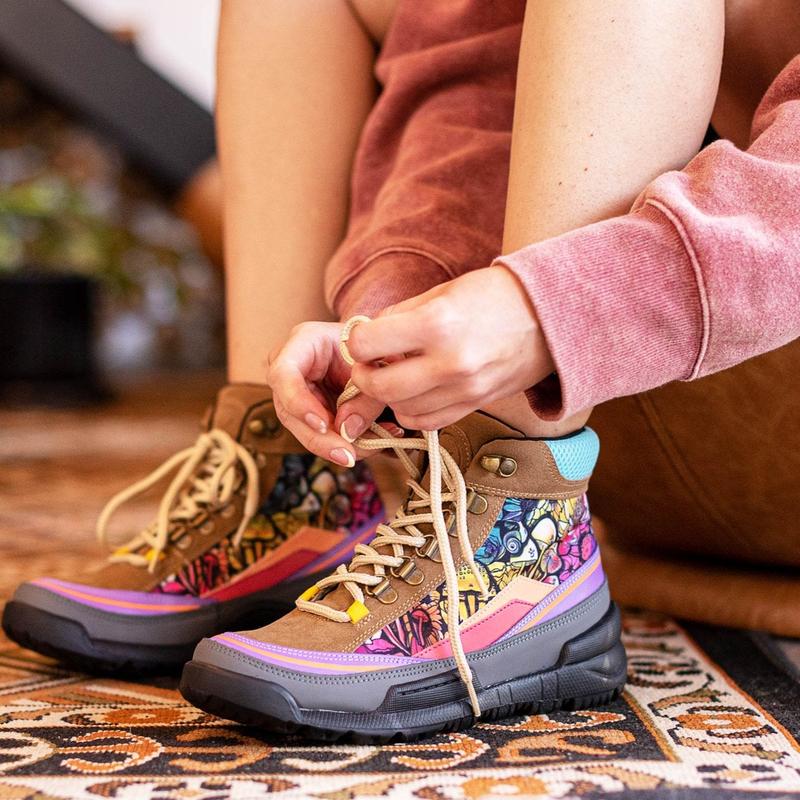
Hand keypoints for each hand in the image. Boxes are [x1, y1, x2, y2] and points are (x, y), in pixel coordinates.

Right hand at [267, 322, 392, 464]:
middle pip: (289, 411)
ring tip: (371, 448)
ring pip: (303, 429)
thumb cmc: (373, 349)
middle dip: (320, 440)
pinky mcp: (307, 411)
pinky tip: (373, 443)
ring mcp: (295, 392)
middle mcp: (290, 368)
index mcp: (303, 342)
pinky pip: (320, 434)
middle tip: (348, 456)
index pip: (283, 374)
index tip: (324, 425)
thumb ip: (365, 398)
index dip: (298, 403)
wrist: (376, 350)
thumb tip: (347, 432)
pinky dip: (346, 443)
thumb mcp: (376, 367)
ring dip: (336, 446)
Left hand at [335, 267, 553, 431]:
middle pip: (380, 387)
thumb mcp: (442, 292)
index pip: (369, 343)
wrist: (550, 317)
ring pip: (401, 410)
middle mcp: (450, 362)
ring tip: (397, 375)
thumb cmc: (495, 296)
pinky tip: (415, 392)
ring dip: (389, 396)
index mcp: (437, 323)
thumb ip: (399, 316)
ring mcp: (465, 390)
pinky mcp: (475, 405)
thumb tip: (366, 336)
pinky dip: (412, 412)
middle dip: (364, 377)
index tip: (362, 338)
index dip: (357, 341)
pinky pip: (428, 423)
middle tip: (369, 364)